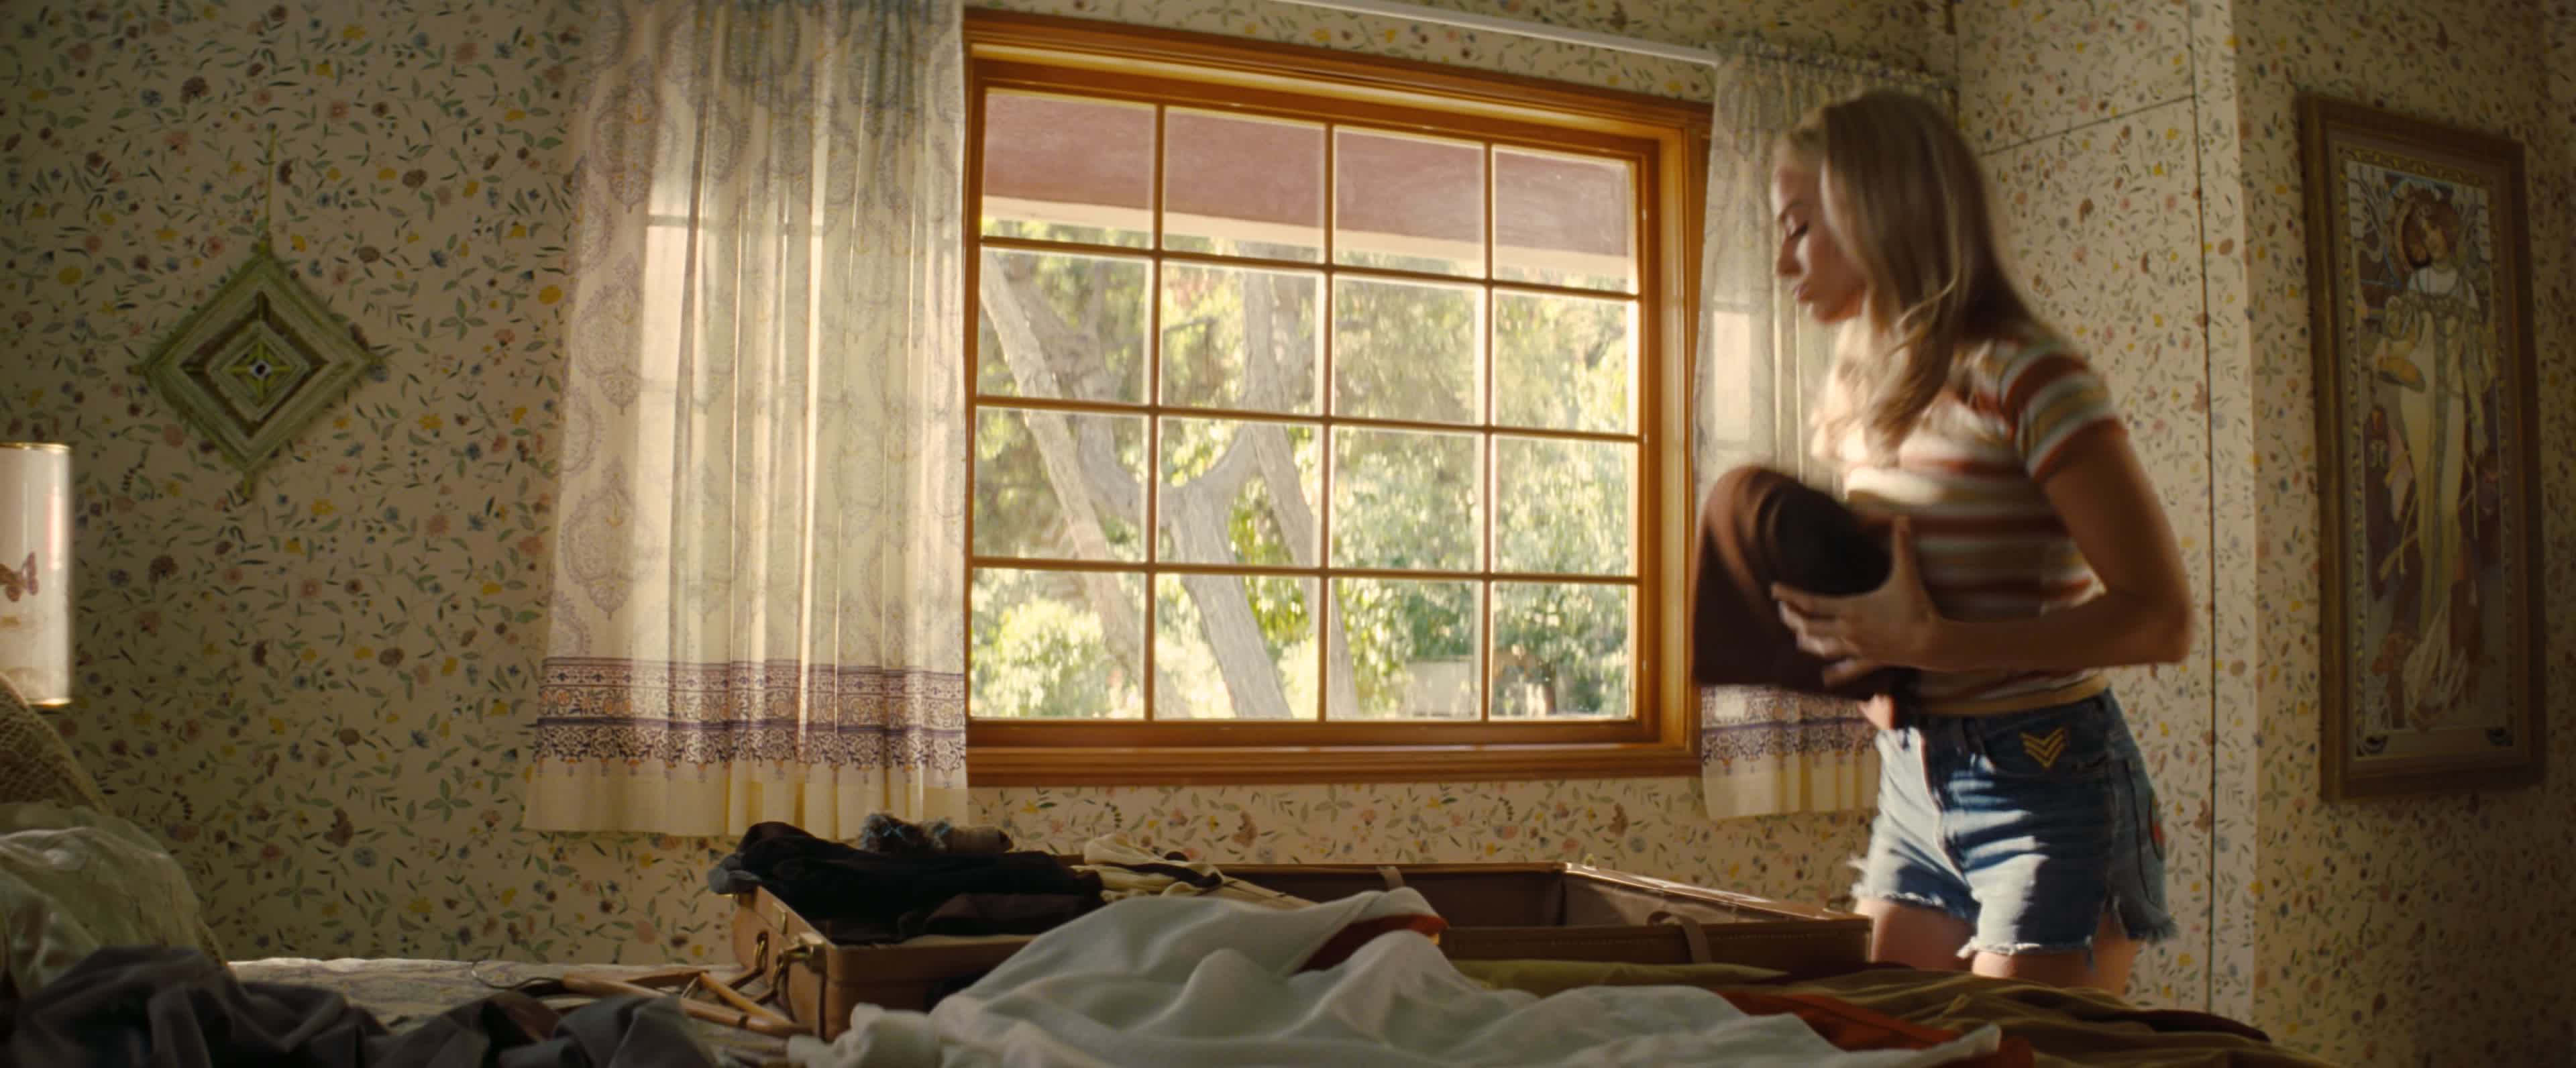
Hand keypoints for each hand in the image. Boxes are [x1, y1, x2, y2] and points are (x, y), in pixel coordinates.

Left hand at [1772, 517, 1942, 686]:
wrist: (1931, 642)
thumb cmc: (1916, 607)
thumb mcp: (1907, 574)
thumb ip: (1902, 546)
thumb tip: (1903, 519)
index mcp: (1851, 608)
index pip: (1811, 603)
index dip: (1790, 596)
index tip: (1774, 590)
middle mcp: (1848, 630)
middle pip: (1809, 627)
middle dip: (1792, 619)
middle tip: (1782, 611)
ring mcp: (1856, 648)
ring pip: (1821, 649)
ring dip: (1807, 642)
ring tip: (1798, 636)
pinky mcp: (1868, 662)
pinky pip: (1846, 671)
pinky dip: (1834, 675)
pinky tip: (1824, 680)